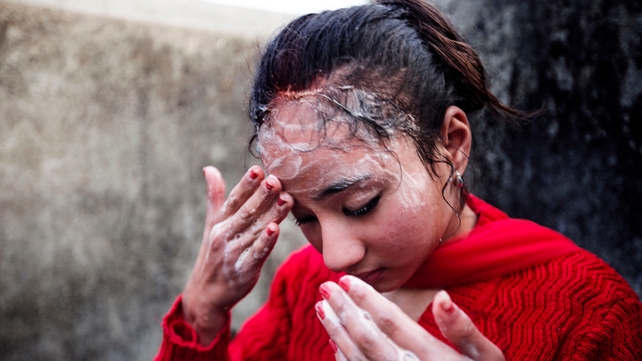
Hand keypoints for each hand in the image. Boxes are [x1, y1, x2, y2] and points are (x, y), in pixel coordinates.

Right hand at [182, 166, 292, 344]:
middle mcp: (224, 235)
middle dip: (262, 195)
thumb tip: (209, 168)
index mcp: (219, 221)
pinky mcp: (243, 271)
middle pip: (246, 212)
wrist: (206, 294)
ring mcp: (232, 253)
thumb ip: (215, 197)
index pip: (234, 199)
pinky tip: (276, 229)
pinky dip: (265, 242)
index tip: (258, 169)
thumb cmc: (214, 254)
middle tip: (277, 179)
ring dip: (272, 214)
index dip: (246, 184)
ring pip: (255, 230)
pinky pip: (256, 254)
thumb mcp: (212, 224)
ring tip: (287, 198)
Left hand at [316, 275, 504, 360]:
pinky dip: (343, 358)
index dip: (366, 298)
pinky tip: (334, 340)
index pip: (391, 321)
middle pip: (367, 337)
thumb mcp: (487, 357)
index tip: (346, 279)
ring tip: (321, 307)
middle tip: (325, 286)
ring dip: (336, 331)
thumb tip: (442, 296)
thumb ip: (464, 329)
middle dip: (343, 310)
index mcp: (432, 356)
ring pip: (356, 358)